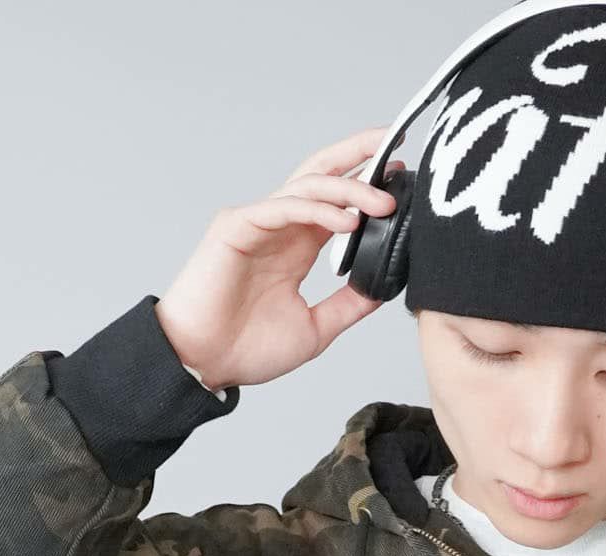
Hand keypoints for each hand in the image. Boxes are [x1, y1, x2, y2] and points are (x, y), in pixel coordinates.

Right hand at [154, 126, 404, 391]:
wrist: (203, 366)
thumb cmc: (246, 349)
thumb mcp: (315, 329)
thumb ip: (347, 305)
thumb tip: (381, 288)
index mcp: (298, 245)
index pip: (337, 200)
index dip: (367, 181)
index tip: (401, 174)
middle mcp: (280, 227)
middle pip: (323, 173)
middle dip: (359, 152)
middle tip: (396, 139)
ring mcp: (257, 223)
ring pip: (308, 186)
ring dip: (350, 188)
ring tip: (384, 201)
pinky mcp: (236, 227)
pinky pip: (284, 207)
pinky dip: (318, 210)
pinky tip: (348, 221)